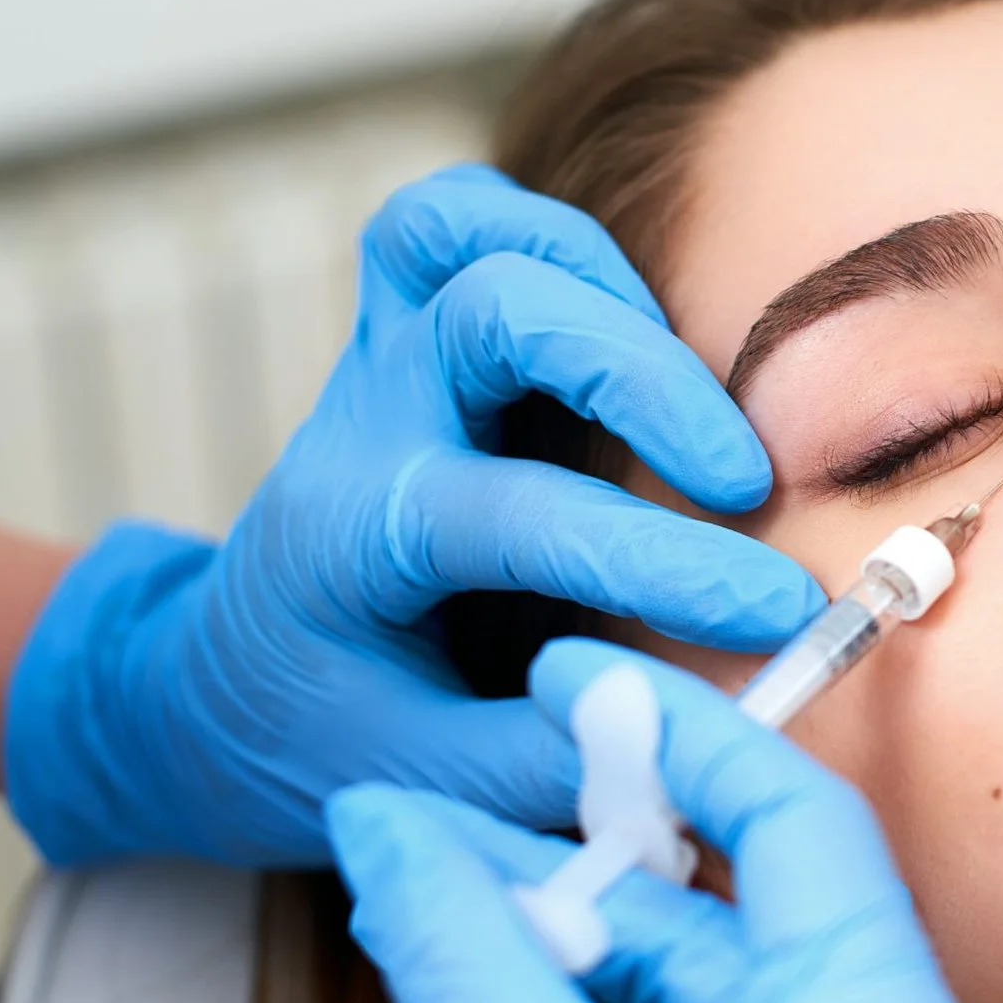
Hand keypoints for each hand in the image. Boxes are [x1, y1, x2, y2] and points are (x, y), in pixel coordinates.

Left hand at [1, 166, 825, 866]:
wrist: (222, 685)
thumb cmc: (328, 737)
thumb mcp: (426, 785)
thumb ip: (555, 760)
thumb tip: (689, 735)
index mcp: (355, 544)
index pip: (521, 520)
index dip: (663, 561)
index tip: (781, 611)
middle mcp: (364, 426)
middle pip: (492, 313)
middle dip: (641, 378)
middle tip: (744, 481)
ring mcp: (379, 359)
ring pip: (463, 228)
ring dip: (598, 280)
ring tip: (693, 388)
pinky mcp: (403, 327)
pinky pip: (457, 218)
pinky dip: (548, 237)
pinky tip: (624, 320)